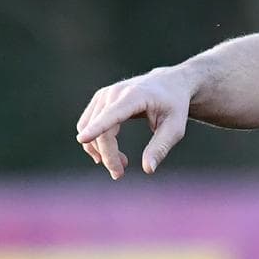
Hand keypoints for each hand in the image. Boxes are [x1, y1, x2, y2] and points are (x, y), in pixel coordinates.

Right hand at [75, 67, 192, 179]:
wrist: (169, 84)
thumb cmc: (174, 106)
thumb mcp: (175, 127)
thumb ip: (161, 147)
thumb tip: (148, 169)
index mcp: (135, 96)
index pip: (112, 114)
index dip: (97, 128)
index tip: (83, 139)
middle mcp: (114, 93)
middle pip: (101, 130)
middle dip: (108, 156)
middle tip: (119, 174)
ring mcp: (104, 95)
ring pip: (88, 129)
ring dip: (101, 151)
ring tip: (122, 164)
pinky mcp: (99, 100)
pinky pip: (87, 125)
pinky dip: (96, 142)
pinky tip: (111, 153)